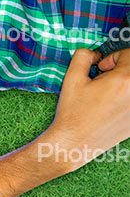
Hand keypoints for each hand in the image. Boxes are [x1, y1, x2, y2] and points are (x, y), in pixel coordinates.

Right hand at [41, 47, 129, 171]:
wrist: (77, 142)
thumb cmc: (74, 112)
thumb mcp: (72, 78)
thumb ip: (83, 56)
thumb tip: (94, 54)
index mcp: (125, 81)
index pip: (129, 54)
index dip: (113, 57)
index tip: (101, 68)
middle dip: (120, 69)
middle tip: (104, 79)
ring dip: (123, 84)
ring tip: (107, 93)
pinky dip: (124, 99)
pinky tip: (111, 106)